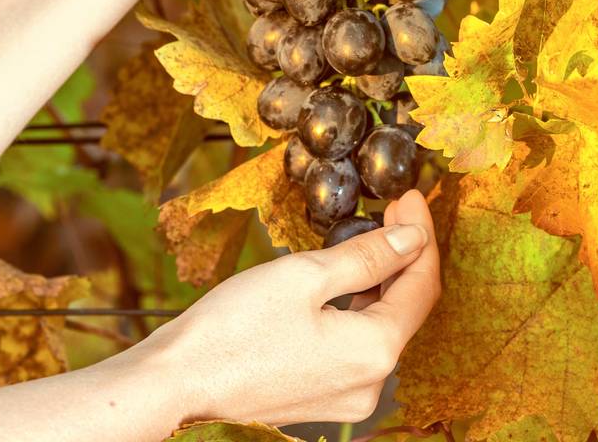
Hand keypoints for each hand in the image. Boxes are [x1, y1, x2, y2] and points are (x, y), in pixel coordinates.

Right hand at [129, 190, 440, 426]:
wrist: (176, 386)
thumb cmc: (232, 329)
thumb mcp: (305, 276)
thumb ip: (367, 256)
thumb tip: (412, 237)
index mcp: (375, 351)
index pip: (421, 286)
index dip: (421, 236)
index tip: (409, 199)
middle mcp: (371, 383)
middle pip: (406, 309)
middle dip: (404, 256)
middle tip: (392, 208)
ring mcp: (346, 397)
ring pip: (379, 328)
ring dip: (380, 282)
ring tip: (368, 236)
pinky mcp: (320, 398)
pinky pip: (354, 347)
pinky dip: (356, 310)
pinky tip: (342, 280)